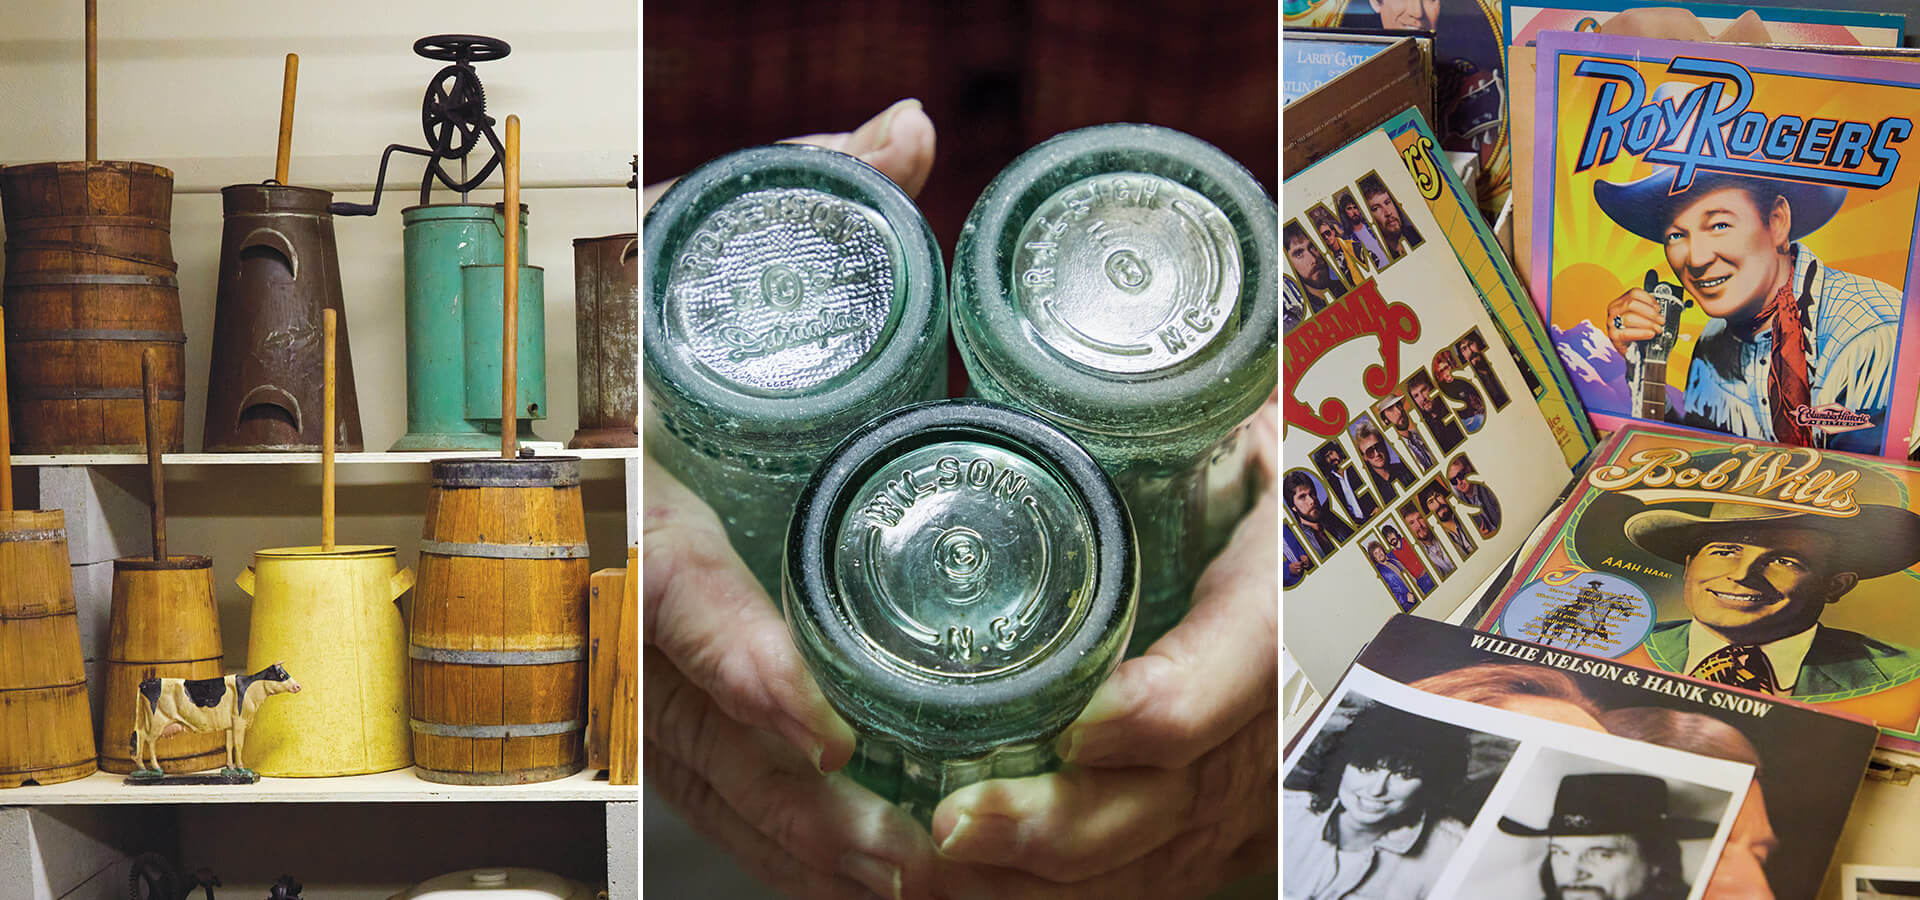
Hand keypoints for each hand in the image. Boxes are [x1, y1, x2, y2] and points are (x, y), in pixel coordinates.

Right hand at [645, 102, 952, 899]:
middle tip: (903, 849)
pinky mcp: (653, 678)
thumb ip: (802, 186)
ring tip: (902, 880)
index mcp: (638, 474)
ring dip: (792, 837)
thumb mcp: (696, 239)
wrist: (550, 360)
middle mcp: (624, 573)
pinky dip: (769, 832)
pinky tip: (850, 872)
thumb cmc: (626, 305)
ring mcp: (631, 638)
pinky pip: (700, 776)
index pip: (669, 586)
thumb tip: (906, 135)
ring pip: (695, 766)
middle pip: (689, 719)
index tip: (815, 721)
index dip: (737, 658)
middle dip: (790, 801)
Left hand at [927, 392, 1279, 897]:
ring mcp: (1257, 780)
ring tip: (931, 871)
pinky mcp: (1228, 823)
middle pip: (1183, 793)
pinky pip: (1152, 878)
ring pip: (1156, 854)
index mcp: (1295, 586)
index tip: (1082, 723)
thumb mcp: (1266, 435)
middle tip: (953, 823)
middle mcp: (1283, 706)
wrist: (1349, 548)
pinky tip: (978, 888)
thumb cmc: (1283, 479)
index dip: (1171, 707)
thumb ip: (1212, 424)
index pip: (1255, 662)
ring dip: (1040, 878)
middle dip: (1063, 825)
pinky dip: (1060, 895)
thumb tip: (1099, 388)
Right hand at [1605, 285, 1662, 355]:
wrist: (1634, 352)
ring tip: (1657, 329)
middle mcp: (1613, 311)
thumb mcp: (1642, 317)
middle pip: (1631, 304)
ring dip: (1648, 323)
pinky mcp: (1613, 336)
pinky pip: (1627, 333)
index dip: (1649, 299)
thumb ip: (1647, 310)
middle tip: (1661, 320)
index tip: (1658, 308)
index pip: (1634, 293)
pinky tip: (1650, 334)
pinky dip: (1641, 333)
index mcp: (1620, 302)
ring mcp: (1611, 323)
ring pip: (1629, 317)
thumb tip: (1659, 309)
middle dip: (1650, 312)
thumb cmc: (1638, 333)